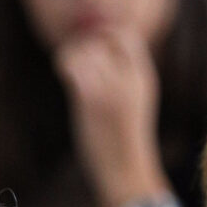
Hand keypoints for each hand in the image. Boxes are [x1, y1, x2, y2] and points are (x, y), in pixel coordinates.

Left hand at [52, 24, 164, 206]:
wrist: (125, 172)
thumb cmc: (124, 142)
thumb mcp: (133, 103)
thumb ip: (123, 79)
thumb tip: (98, 60)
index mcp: (144, 77)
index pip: (126, 35)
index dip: (105, 35)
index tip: (93, 48)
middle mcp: (130, 78)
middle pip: (101, 38)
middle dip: (84, 45)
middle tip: (76, 63)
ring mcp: (111, 87)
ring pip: (84, 49)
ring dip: (71, 56)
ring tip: (68, 70)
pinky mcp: (91, 99)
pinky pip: (71, 65)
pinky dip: (63, 64)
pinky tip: (62, 74)